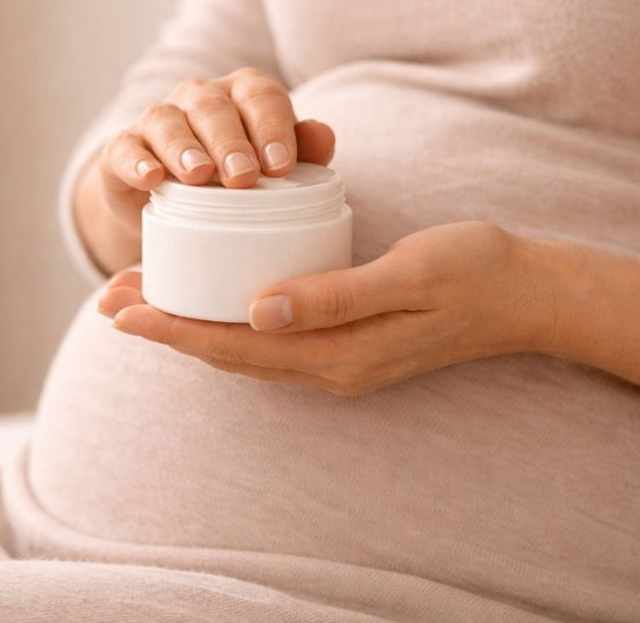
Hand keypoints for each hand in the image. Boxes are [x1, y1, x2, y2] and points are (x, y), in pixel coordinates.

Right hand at [75, 67, 335, 272]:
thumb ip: (304, 151)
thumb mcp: (273, 168)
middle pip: (214, 107)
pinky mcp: (122, 151)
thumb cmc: (236, 182)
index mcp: (242, 96)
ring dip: (185, 147)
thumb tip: (323, 136)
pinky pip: (126, 149)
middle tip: (244, 178)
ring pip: (168, 121)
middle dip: (231, 141)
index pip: (261, 96)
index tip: (281, 166)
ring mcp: (159, 121)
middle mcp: (199, 98)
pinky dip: (137, 162)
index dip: (273, 127)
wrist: (173, 208)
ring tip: (200, 175)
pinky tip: (151, 177)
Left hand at [98, 222, 551, 395]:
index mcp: (340, 354)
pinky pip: (273, 342)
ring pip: (248, 350)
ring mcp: (342, 362)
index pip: (237, 346)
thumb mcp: (408, 273)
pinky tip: (216, 300)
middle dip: (169, 328)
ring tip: (147, 300)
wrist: (528, 294)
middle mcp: (333, 368)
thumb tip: (259, 310)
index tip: (121, 308)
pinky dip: (232, 324)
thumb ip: (334, 296)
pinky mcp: (350, 346)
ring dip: (194, 327)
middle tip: (112, 299)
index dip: (175, 328)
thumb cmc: (474, 272)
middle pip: (231, 353)